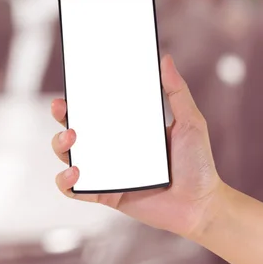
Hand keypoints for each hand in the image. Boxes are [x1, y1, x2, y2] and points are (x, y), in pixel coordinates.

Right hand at [51, 55, 223, 238]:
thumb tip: (165, 59)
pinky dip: (66, 182)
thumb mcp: (190, 121)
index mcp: (124, 130)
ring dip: (60, 146)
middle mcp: (109, 149)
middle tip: (61, 108)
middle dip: (60, 117)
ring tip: (71, 138)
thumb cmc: (197, 164)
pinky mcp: (106, 195)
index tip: (70, 87)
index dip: (76, 100)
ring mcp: (105, 172)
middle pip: (72, 130)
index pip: (93, 111)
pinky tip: (76, 172)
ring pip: (67, 157)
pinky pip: (75, 191)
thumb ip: (177, 91)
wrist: (202, 204)